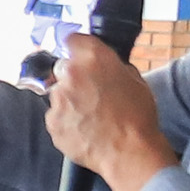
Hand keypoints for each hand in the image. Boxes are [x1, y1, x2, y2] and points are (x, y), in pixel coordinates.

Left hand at [42, 38, 169, 190]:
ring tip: (90, 117)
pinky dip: (65, 121)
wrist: (129, 151)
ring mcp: (58, 98)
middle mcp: (71, 73)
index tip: (78, 55)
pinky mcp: (52, 121)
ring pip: (58, 94)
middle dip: (73, 78)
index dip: (77, 49)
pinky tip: (84, 129)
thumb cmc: (137, 117)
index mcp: (94, 57)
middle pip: (62, 68)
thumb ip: (112, 66)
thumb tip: (103, 63)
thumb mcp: (134, 79)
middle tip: (90, 94)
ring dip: (69, 101)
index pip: (72, 39)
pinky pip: (55, 116)